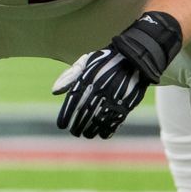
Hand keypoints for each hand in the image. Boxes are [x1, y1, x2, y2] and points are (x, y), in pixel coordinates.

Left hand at [53, 12, 181, 138]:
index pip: (73, 102)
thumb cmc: (106, 60)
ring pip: (99, 120)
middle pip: (85, 114)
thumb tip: (55, 91)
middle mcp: (100, 89)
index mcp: (89, 78)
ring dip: (90, 130)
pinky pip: (115, 121)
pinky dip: (107, 130)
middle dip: (77, 126)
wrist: (136, 57)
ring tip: (85, 134)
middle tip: (74, 131)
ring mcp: (114, 97)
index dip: (66, 115)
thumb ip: (70, 75)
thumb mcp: (87, 61)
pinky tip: (101, 133)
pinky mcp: (127, 103)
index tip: (61, 125)